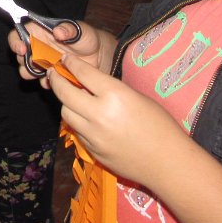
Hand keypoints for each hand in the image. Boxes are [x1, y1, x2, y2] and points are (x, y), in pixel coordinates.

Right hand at [8, 20, 113, 82]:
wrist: (99, 56)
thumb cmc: (87, 37)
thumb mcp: (80, 30)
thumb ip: (68, 29)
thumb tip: (58, 31)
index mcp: (39, 32)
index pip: (18, 34)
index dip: (15, 41)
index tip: (22, 49)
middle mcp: (37, 47)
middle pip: (19, 55)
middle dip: (24, 61)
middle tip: (38, 63)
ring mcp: (42, 63)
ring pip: (27, 70)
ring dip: (33, 73)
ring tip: (48, 71)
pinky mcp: (50, 76)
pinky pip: (42, 81)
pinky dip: (47, 82)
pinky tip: (58, 79)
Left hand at [49, 56, 186, 185]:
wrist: (168, 163)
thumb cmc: (161, 126)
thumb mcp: (137, 97)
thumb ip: (111, 89)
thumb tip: (89, 83)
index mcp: (115, 95)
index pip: (83, 73)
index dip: (70, 63)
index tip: (64, 59)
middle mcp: (99, 114)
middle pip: (65, 93)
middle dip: (56, 80)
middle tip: (54, 73)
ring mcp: (93, 135)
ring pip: (66, 113)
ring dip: (66, 103)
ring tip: (70, 96)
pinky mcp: (92, 151)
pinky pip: (77, 131)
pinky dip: (78, 122)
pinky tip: (84, 118)